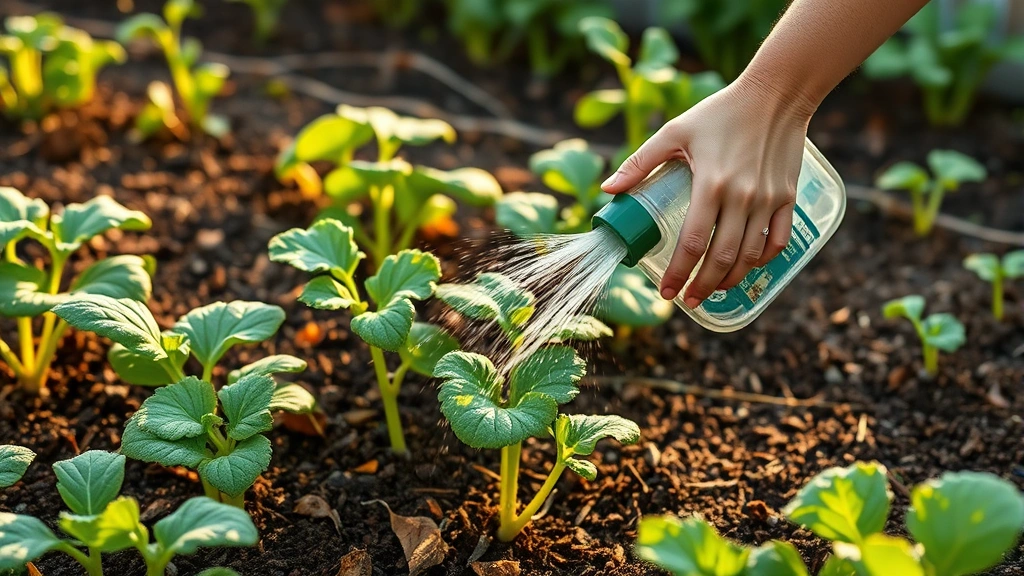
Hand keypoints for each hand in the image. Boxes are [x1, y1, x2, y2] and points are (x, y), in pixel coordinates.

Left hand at [600, 73, 815, 308]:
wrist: (777, 93)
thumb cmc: (720, 111)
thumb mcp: (674, 131)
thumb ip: (639, 162)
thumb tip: (608, 190)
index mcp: (711, 183)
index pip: (692, 242)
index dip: (678, 273)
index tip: (665, 292)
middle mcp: (742, 196)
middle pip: (722, 257)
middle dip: (702, 286)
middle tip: (688, 301)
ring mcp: (768, 199)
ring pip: (750, 255)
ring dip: (730, 280)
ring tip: (712, 290)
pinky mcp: (787, 197)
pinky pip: (777, 240)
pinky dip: (762, 260)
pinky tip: (746, 267)